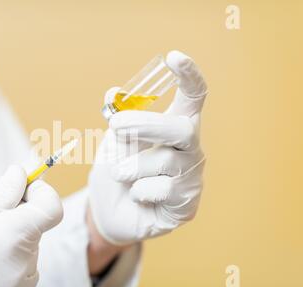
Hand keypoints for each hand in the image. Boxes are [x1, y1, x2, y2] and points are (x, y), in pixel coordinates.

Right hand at [0, 165, 62, 286]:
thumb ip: (3, 191)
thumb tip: (22, 173)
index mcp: (12, 236)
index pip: (52, 208)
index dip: (41, 193)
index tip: (25, 189)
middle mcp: (22, 267)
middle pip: (37, 230)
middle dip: (19, 218)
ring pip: (29, 253)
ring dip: (13, 244)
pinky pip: (21, 274)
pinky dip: (8, 265)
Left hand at [88, 50, 206, 244]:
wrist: (109, 213)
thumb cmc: (116, 172)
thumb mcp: (112, 142)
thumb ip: (117, 118)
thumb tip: (112, 92)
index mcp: (175, 128)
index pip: (193, 98)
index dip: (189, 76)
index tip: (174, 57)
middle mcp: (190, 149)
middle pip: (183, 128)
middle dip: (147, 125)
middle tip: (116, 126)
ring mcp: (191, 178)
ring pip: (165, 161)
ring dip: (131, 166)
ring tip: (121, 174)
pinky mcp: (187, 205)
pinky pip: (162, 190)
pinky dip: (138, 191)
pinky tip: (138, 196)